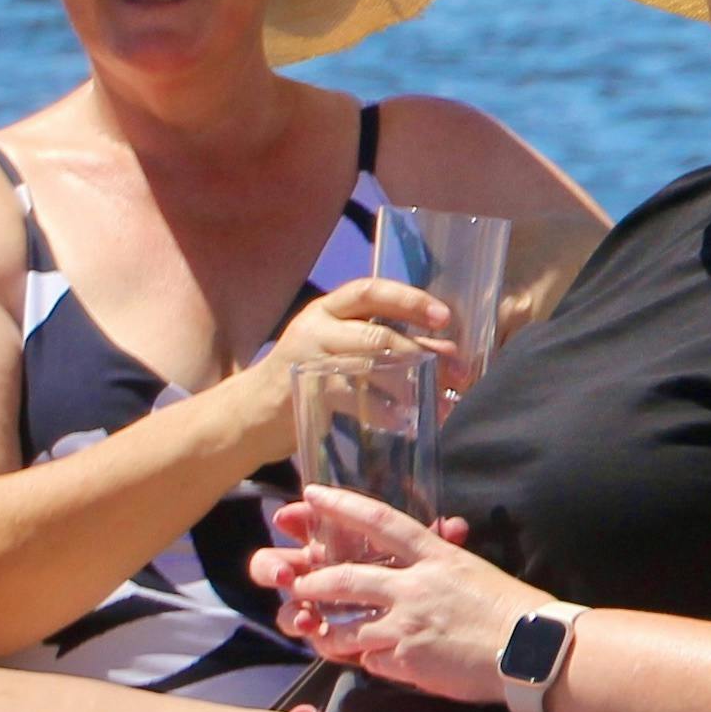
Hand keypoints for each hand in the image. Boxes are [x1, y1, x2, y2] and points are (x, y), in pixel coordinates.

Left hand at [252, 486, 533, 699]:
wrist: (533, 650)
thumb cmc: (511, 609)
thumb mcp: (471, 571)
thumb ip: (436, 566)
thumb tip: (418, 561)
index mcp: (435, 557)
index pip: (381, 522)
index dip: (343, 505)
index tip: (314, 494)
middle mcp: (414, 587)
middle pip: (344, 578)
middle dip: (312, 582)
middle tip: (298, 584)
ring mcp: (407, 625)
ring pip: (344, 628)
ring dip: (327, 633)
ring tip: (320, 635)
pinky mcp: (407, 660)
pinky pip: (371, 662)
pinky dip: (370, 662)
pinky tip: (380, 663)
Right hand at [257, 275, 456, 399]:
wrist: (253, 412)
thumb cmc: (312, 375)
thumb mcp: (347, 351)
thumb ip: (394, 347)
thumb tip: (450, 353)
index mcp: (330, 308)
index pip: (371, 291)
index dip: (410, 300)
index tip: (444, 318)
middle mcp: (317, 326)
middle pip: (376, 333)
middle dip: (422, 354)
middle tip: (457, 374)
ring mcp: (308, 358)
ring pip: (368, 365)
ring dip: (410, 385)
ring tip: (438, 403)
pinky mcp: (305, 391)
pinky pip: (354, 399)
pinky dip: (384, 411)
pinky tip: (404, 421)